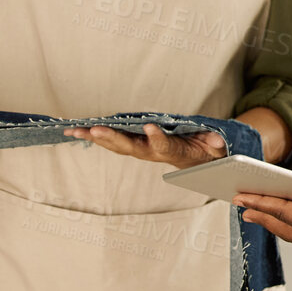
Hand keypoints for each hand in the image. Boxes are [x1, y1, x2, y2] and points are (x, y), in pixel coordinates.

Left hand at [65, 122, 226, 167]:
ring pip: (117, 145)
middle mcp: (153, 153)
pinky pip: (113, 141)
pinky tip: (79, 131)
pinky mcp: (135, 145)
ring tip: (75, 131)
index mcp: (174, 151)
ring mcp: (141, 150)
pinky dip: (96, 136)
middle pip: (131, 148)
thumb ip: (215, 144)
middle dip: (112, 139)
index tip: (151, 127)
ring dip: (96, 139)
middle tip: (95, 130)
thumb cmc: (206, 152)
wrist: (196, 163)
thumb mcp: (216, 148)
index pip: (164, 147)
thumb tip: (216, 141)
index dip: (157, 138)